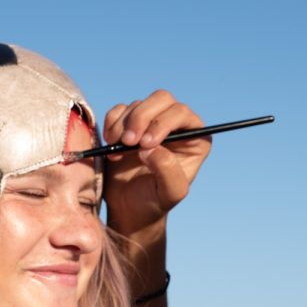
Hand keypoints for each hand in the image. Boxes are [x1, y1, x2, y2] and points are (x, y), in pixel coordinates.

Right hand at [102, 90, 209, 241]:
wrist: (130, 208)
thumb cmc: (156, 201)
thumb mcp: (170, 192)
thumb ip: (167, 169)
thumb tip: (151, 147)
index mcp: (195, 138)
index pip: (182, 113)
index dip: (162, 123)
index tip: (144, 145)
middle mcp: (175, 125)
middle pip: (161, 99)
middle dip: (141, 117)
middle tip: (128, 142)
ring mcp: (150, 122)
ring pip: (138, 105)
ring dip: (123, 126)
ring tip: (117, 153)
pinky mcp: (128, 124)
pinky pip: (118, 111)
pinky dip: (111, 125)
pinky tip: (111, 146)